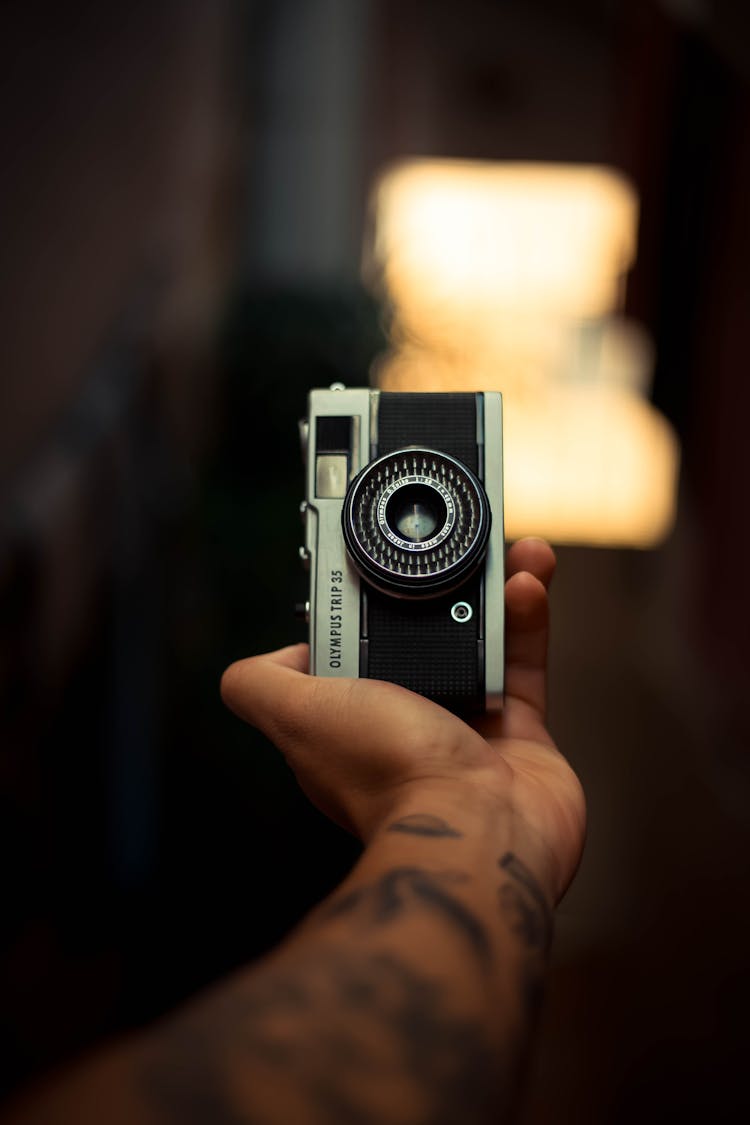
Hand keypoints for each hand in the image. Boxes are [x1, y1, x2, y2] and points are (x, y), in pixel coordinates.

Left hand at [221, 538, 584, 902]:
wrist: (484, 831)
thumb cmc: (392, 777)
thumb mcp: (300, 715)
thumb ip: (259, 687)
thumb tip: (244, 668)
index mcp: (347, 721)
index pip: (348, 648)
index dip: (363, 604)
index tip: (381, 564)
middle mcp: (403, 724)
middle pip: (418, 636)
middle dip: (438, 589)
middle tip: (454, 550)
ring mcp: (463, 729)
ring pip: (476, 641)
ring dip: (492, 592)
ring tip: (507, 551)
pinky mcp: (518, 732)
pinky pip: (522, 661)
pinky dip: (526, 620)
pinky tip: (529, 580)